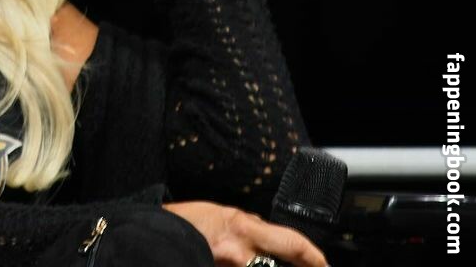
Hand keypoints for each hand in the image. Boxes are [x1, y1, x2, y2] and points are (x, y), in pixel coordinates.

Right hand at [162, 201, 328, 266]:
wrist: (151, 238)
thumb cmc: (181, 223)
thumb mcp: (219, 214)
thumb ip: (247, 226)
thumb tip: (267, 233)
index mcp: (243, 229)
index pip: (293, 244)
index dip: (315, 258)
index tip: (324, 264)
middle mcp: (241, 255)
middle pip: (282, 263)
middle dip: (304, 264)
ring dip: (264, 265)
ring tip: (255, 260)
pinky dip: (247, 266)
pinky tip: (241, 263)